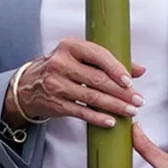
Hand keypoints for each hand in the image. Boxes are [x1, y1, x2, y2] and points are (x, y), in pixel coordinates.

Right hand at [7, 37, 144, 127]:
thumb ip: (108, 61)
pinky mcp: (55, 103)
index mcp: (69, 46)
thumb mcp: (79, 57)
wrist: (28, 85)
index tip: (130, 81)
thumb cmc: (61, 68)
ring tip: (130, 111)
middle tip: (138, 100)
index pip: (98, 55)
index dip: (116, 69)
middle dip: (121, 92)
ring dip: (115, 106)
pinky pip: (81, 112)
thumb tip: (139, 70)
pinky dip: (98, 118)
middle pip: (97, 79)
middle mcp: (60, 63)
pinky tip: (111, 121)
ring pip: (92, 97)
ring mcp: (56, 84)